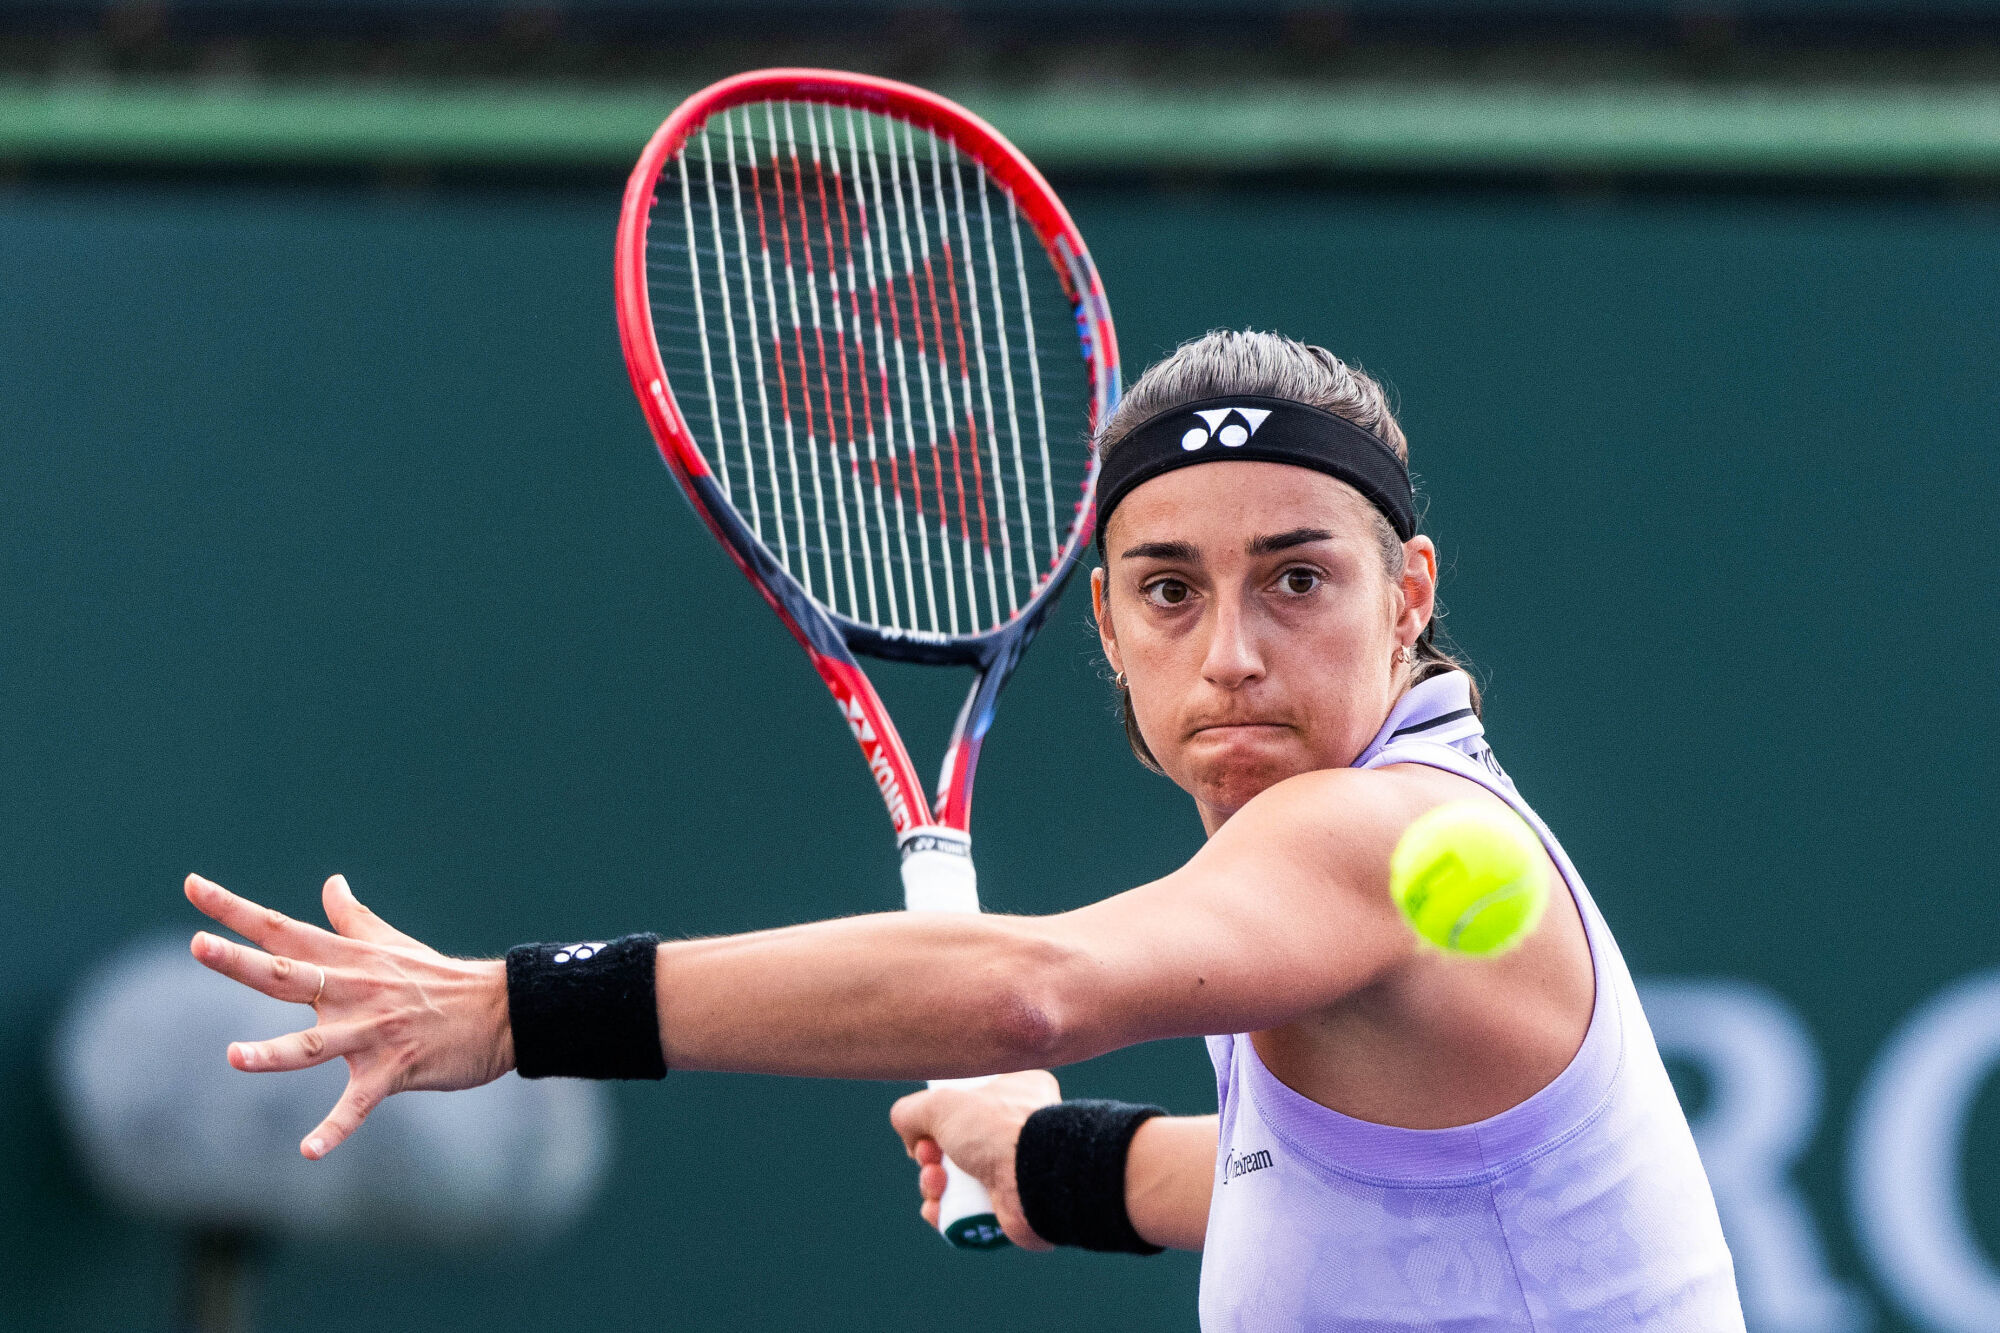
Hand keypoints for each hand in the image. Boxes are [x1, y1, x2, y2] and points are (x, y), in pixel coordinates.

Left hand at [185, 872, 513, 1159]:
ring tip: (234, 1057)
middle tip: (197, 944)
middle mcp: (352, 991)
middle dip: (241, 963)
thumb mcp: (392, 943)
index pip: (281, 929)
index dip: (234, 909)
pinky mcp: (393, 1070)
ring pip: (314, 1044)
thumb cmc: (439, 978)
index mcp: (347, 959)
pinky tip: (309, 1151)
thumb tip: (331, 883)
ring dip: (274, 1052)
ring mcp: (372, 1032)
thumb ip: (352, 918)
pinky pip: (358, 1104)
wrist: (501, 1011)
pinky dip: (335, 1129)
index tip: (192, 886)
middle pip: (288, 976)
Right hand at [890, 1069, 1061, 1248]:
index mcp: (1019, 1092)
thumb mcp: (943, 1103)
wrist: (1036, 1179)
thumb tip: (911, 1138)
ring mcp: (1017, 1171)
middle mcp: (1021, 1131)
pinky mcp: (1011, 1208)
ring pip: (958, 1180)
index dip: (940, 1116)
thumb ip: (913, 1111)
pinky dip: (946, 1213)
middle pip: (956, 1145)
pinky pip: (969, 1211)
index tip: (927, 1127)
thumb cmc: (998, 1130)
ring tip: (936, 1184)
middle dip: (931, 1157)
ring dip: (933, 1185)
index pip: (970, 1101)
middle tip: (929, 1159)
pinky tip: (937, 1210)